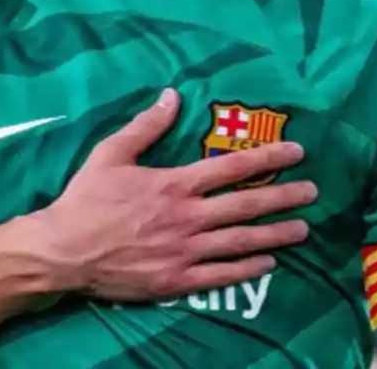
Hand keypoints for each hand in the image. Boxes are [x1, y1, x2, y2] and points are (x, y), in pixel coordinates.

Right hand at [31, 89, 315, 301]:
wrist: (63, 250)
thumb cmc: (86, 199)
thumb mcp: (110, 154)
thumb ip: (146, 126)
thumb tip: (172, 96)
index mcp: (174, 184)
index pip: (232, 168)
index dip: (267, 158)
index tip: (296, 153)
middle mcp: (187, 217)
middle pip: (246, 205)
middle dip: (284, 197)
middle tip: (312, 193)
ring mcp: (185, 251)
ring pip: (241, 241)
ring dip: (275, 234)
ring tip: (302, 230)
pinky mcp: (177, 280)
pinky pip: (221, 275)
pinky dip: (248, 268)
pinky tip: (268, 263)